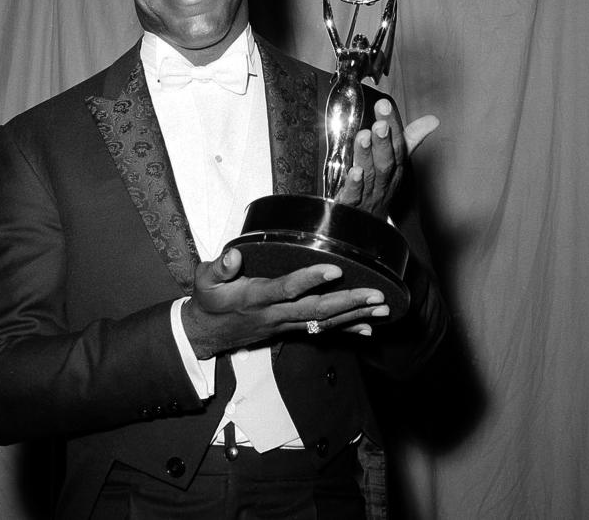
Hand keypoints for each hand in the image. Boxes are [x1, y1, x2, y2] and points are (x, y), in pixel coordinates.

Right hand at [181, 248, 390, 358]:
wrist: (206, 334)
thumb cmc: (208, 300)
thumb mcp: (205, 280)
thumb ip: (219, 267)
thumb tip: (233, 255)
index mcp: (256, 297)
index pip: (286, 289)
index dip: (310, 279)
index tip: (335, 268)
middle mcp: (275, 314)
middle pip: (316, 310)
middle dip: (348, 302)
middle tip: (377, 295)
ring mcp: (285, 325)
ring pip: (324, 323)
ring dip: (355, 316)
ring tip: (384, 308)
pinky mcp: (290, 329)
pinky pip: (322, 332)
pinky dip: (346, 330)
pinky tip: (369, 329)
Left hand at [334, 98, 438, 218]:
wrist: (369, 226)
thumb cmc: (382, 188)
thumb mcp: (397, 163)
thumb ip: (409, 139)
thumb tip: (433, 120)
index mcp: (396, 167)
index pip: (397, 144)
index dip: (392, 124)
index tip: (384, 105)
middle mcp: (385, 180)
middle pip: (386, 160)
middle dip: (383, 141)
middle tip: (380, 123)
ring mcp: (370, 194)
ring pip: (370, 174)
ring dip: (367, 155)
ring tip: (364, 136)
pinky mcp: (353, 206)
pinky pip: (355, 196)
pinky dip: (354, 184)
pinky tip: (353, 172)